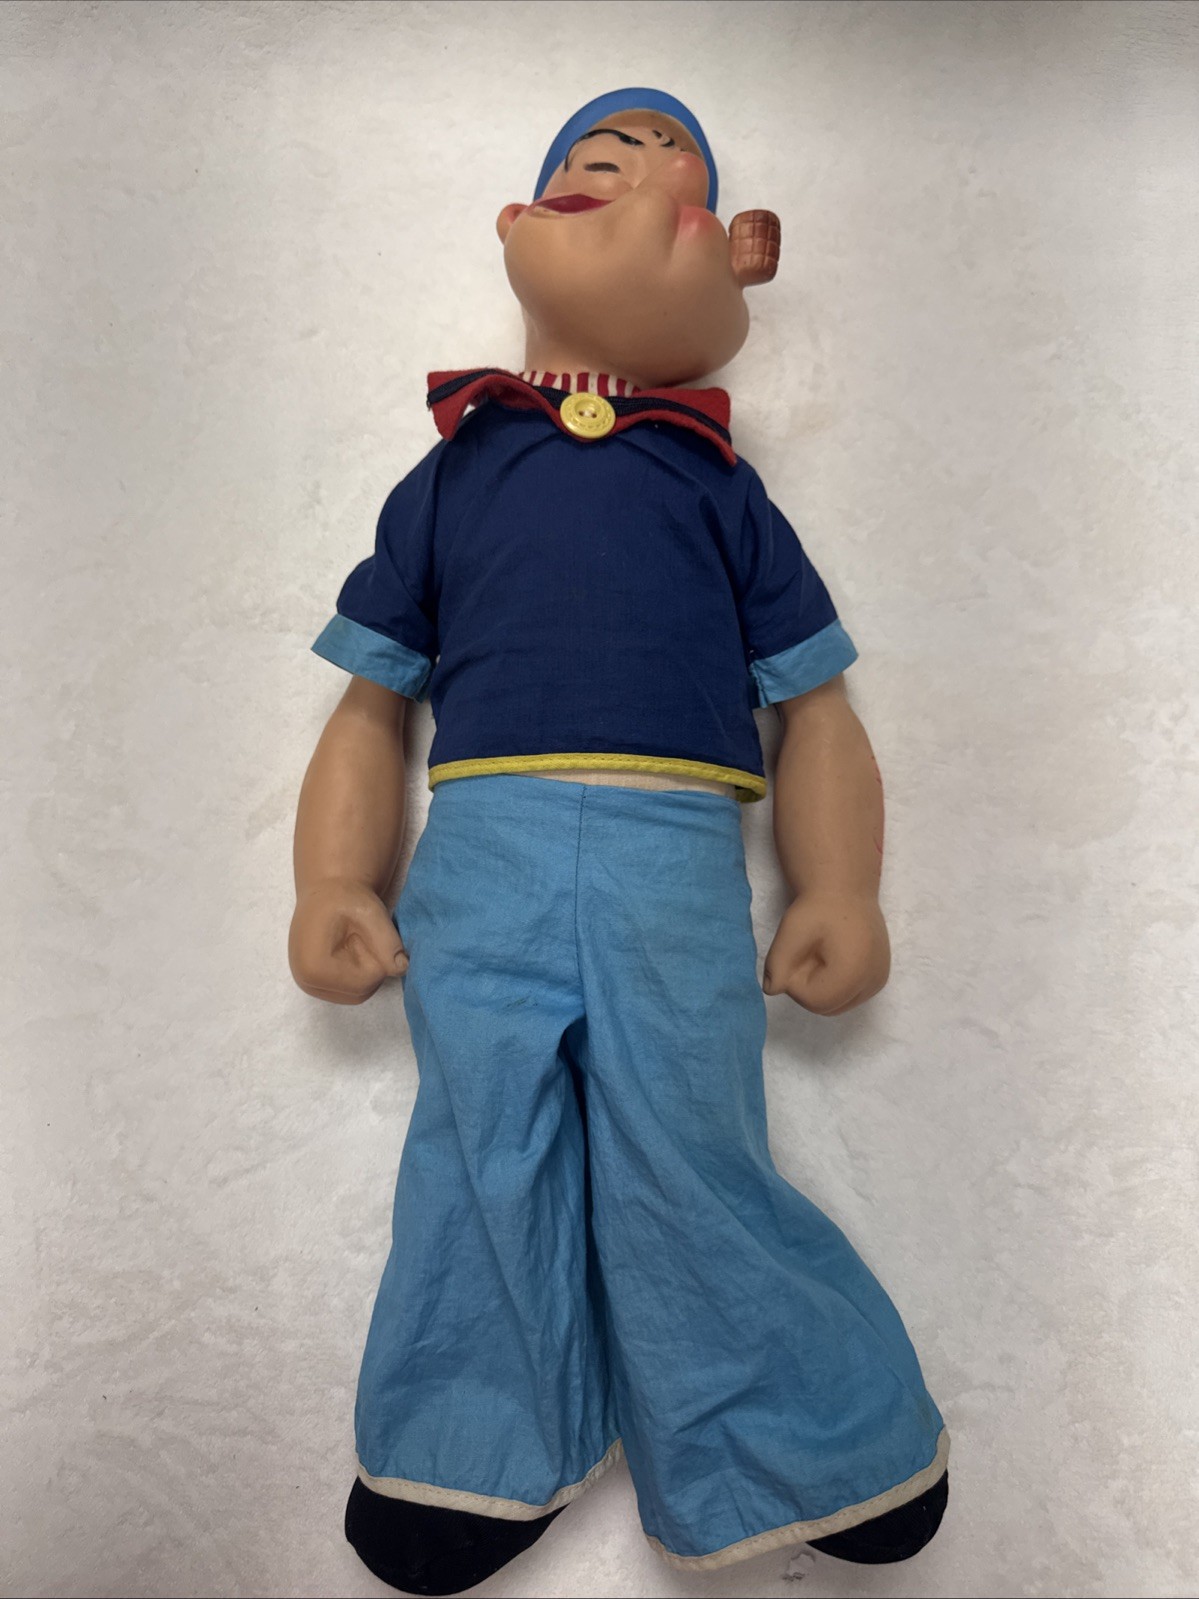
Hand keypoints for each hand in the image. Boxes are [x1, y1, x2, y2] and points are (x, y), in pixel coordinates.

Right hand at [288, 877, 407, 1004]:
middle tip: (366, 936)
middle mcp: (306, 983)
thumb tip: (402, 968)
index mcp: (313, 968)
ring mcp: (309, 985)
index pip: (364, 983)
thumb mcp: (371, 913)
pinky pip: (348, 990)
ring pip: (356, 993)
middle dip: (374, 967)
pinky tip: (353, 950)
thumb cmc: (345, 897)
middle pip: (359, 992)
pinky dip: (359, 973)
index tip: (372, 935)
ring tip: (358, 941)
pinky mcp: (315, 984)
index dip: (379, 961)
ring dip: (368, 970)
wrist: (326, 890)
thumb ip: (387, 943)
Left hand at [762, 892, 890, 1015]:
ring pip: (838, 1004)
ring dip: (820, 987)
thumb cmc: (818, 907)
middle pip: (828, 1007)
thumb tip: (772, 990)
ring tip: (817, 955)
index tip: (794, 957)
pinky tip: (830, 958)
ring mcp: (879, 981)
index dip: (796, 984)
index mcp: (856, 971)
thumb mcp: (791, 932)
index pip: (815, 1001)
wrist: (846, 888)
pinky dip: (834, 984)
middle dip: (808, 988)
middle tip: (803, 956)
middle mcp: (873, 982)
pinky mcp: (879, 977)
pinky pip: (849, 995)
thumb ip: (777, 965)